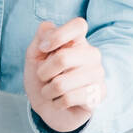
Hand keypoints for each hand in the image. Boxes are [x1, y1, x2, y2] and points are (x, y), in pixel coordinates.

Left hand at [24, 18, 105, 132]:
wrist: (48, 107)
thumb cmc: (43, 78)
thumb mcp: (34, 56)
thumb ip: (41, 38)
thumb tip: (48, 27)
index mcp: (77, 41)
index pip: (79, 25)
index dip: (58, 36)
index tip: (43, 48)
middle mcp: (92, 54)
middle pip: (62, 58)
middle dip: (43, 72)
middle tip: (44, 77)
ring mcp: (98, 74)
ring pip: (62, 83)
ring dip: (48, 91)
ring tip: (52, 91)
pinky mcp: (98, 94)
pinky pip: (68, 98)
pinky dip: (56, 102)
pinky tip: (61, 101)